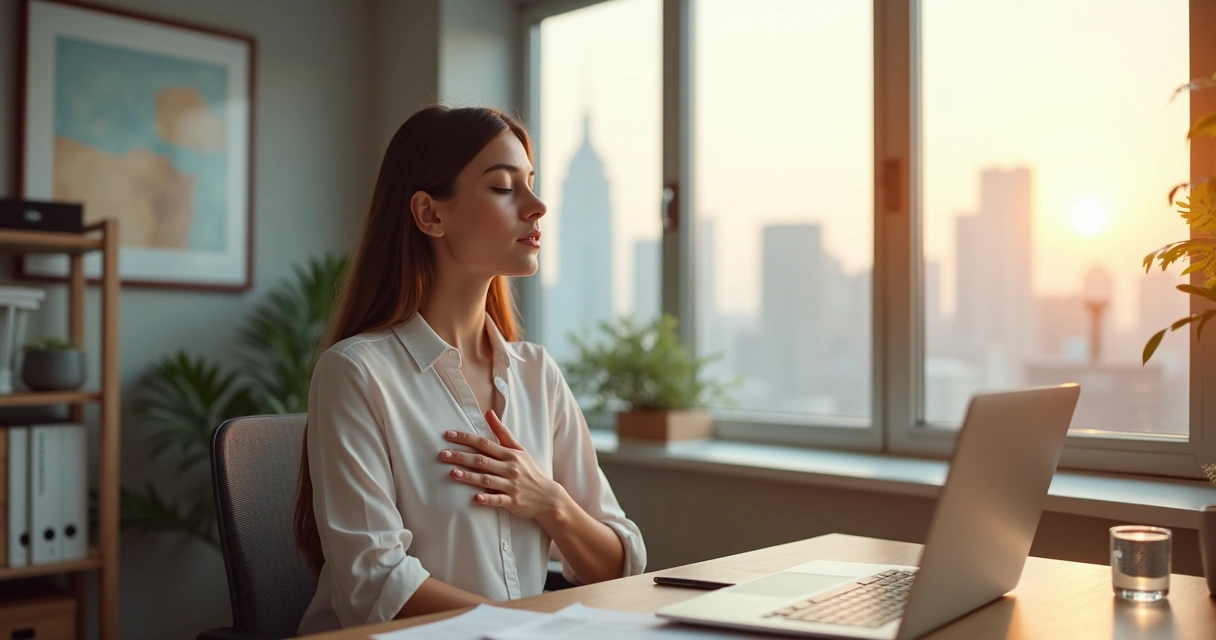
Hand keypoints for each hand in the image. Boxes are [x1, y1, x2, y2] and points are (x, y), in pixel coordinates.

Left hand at [439, 411, 569, 520]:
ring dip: (470, 477)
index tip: (449, 435)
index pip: (484, 443)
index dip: (466, 438)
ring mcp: (511, 485)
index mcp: (509, 454)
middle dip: (461, 457)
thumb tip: (488, 412)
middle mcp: (509, 468)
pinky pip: (499, 500)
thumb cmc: (530, 471)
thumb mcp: (518, 449)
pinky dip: (488, 499)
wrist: (548, 497)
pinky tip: (476, 498)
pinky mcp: (513, 501)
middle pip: (482, 460)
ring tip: (453, 473)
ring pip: (487, 480)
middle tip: (443, 454)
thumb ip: (502, 432)